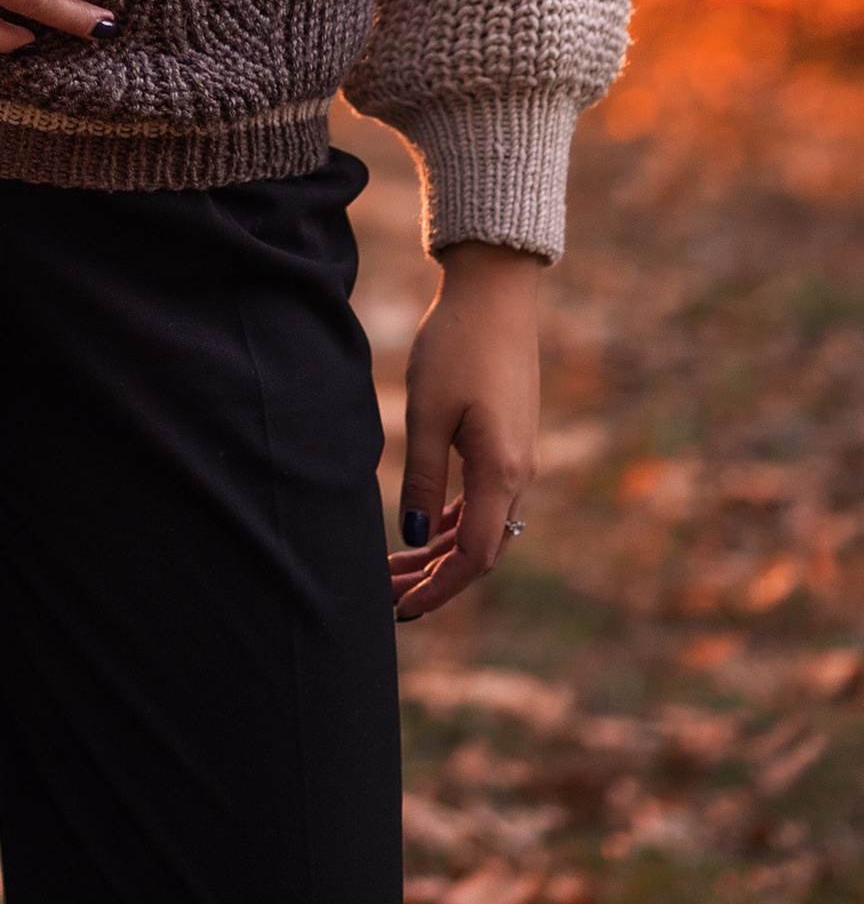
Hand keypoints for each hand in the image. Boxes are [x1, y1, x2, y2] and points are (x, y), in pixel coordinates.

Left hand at [390, 244, 542, 621]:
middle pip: (478, 550)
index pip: (472, 556)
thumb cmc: (457, 345)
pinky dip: (453, 521)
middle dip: (434, 579)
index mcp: (501, 472)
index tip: (400, 609)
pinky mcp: (510, 442)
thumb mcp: (429, 412)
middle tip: (385, 598)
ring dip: (440, 552)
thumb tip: (412, 536)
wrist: (496, 294)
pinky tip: (422, 527)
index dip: (438, 588)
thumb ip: (422, 477)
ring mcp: (518, 459)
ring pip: (481, 526)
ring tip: (395, 570)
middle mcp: (518, 474)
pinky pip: (484, 500)